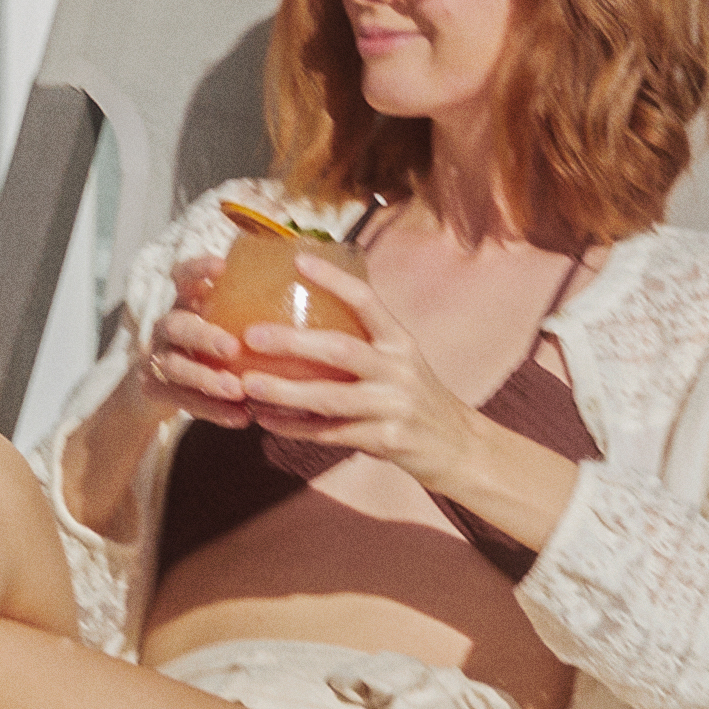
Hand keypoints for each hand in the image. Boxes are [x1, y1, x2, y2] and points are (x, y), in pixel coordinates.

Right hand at [137, 249, 284, 428]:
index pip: (182, 277)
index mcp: (186, 304)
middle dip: (204, 335)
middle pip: (176, 325)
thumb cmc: (208, 347)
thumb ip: (250, 311)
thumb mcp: (220, 322)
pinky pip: (182, 401)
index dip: (197, 269)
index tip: (222, 266)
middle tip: (232, 348)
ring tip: (238, 390)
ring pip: (174, 367)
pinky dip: (212, 410)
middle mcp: (168, 328)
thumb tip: (316, 295)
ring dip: (207, 378)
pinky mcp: (156, 390)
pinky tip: (241, 417)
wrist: (157, 386)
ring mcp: (157, 359)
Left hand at [226, 248, 484, 495]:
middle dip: (292, 342)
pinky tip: (266, 420)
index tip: (299, 259)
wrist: (460, 448)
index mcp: (400, 342)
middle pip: (340, 350)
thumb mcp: (402, 361)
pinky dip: (295, 428)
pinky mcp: (385, 441)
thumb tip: (308, 315)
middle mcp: (398, 369)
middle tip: (251, 335)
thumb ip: (365, 342)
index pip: (367, 300)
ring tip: (247, 383)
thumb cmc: (418, 398)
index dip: (334, 279)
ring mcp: (393, 406)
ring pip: (330, 397)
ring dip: (285, 391)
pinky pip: (331, 433)